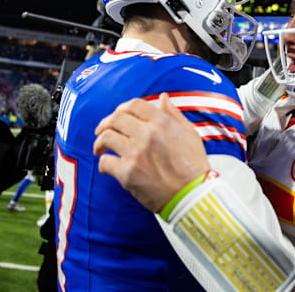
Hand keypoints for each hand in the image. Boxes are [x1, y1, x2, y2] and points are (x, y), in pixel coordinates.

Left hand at [94, 93, 209, 211]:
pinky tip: (107, 167)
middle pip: (116, 119)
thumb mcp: (190, 134)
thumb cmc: (194, 167)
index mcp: (162, 123)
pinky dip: (103, 164)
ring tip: (100, 148)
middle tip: (101, 131)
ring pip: (106, 137)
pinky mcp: (128, 173)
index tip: (118, 115)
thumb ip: (174, 115)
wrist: (193, 195)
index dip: (122, 108)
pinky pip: (106, 162)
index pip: (134, 105)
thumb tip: (163, 98)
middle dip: (105, 123)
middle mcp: (147, 134)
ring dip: (100, 142)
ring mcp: (136, 153)